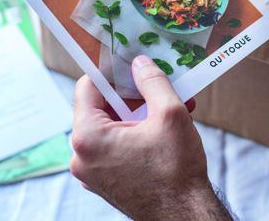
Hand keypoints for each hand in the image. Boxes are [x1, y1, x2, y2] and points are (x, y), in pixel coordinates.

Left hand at [70, 56, 230, 220]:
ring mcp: (92, 172)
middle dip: (132, 95)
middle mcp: (82, 157)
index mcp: (89, 137)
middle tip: (156, 87)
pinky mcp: (106, 181)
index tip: (130, 64)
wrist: (185, 217)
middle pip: (101, 108)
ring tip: (170, 109)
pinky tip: (163, 131)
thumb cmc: (177, 172)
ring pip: (111, 127)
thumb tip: (139, 63)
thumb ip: (151, 81)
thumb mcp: (169, 113)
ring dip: (139, 114)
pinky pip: (115, 147)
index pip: (88, 87)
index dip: (110, 71)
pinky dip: (136, 134)